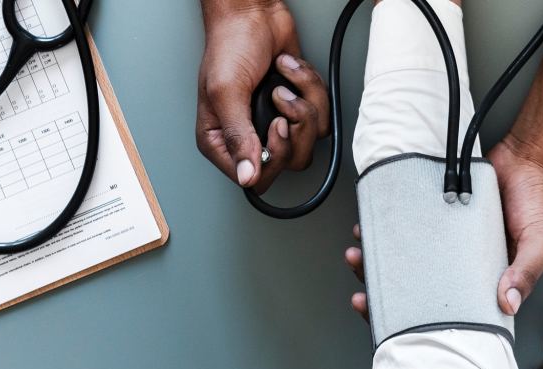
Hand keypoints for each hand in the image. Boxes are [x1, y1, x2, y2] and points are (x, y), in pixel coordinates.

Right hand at [196, 1, 329, 191]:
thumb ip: (237, 137)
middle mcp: (249, 135)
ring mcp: (276, 121)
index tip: (277, 127)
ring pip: (309, 139)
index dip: (273, 158)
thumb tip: (247, 176)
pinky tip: (290, 70)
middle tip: (281, 100)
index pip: (255, 178)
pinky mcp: (298, 105)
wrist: (254, 13)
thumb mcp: (226, 92)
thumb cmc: (230, 45)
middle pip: (289, 162)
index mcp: (221, 140)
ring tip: (282, 81)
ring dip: (304, 101)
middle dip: (295, 126)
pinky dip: (310, 87)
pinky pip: (321, 114)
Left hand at [340, 136, 542, 317]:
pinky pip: (407, 224)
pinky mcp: (437, 214)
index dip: (417, 319)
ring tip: (359, 255)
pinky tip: (372, 227)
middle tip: (363, 290)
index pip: (447, 310)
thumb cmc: (541, 204)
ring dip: (378, 258)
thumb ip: (525, 271)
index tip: (390, 321)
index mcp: (485, 282)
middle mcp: (461, 265)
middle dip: (384, 291)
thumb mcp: (541, 243)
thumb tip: (508, 303)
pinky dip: (388, 227)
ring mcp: (447, 240)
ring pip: (405, 257)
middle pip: (417, 287)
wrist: (531, 158)